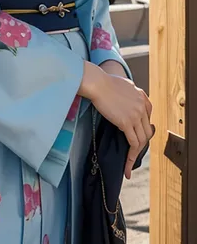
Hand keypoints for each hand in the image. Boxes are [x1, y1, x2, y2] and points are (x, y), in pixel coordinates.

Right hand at [79, 61, 153, 178]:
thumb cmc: (104, 81)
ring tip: (130, 164)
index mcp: (141, 96)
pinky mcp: (127, 122)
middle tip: (132, 152)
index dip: (143, 128)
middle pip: (147, 130)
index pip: (148, 117)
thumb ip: (130, 92)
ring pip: (142, 139)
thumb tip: (127, 97)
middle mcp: (142, 106)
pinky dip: (132, 156)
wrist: (97, 83)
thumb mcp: (124, 84)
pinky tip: (127, 164)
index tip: (137, 135)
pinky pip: (133, 143)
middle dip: (141, 143)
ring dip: (137, 154)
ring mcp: (136, 115)